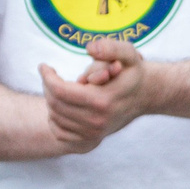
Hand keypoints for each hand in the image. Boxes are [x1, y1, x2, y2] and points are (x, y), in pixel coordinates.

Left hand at [37, 36, 157, 152]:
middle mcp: (96, 121)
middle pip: (55, 104)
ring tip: (58, 88)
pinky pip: (60, 134)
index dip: (47, 77)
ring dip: (51, 101)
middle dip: (48, 87)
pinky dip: (54, 121)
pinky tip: (61, 107)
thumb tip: (90, 49)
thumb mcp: (127, 53)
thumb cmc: (132, 71)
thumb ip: (110, 47)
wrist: (145, 95)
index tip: (44, 66)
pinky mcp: (91, 141)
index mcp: (102, 101)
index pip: (60, 91)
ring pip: (55, 118)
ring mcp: (94, 133)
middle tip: (50, 75)